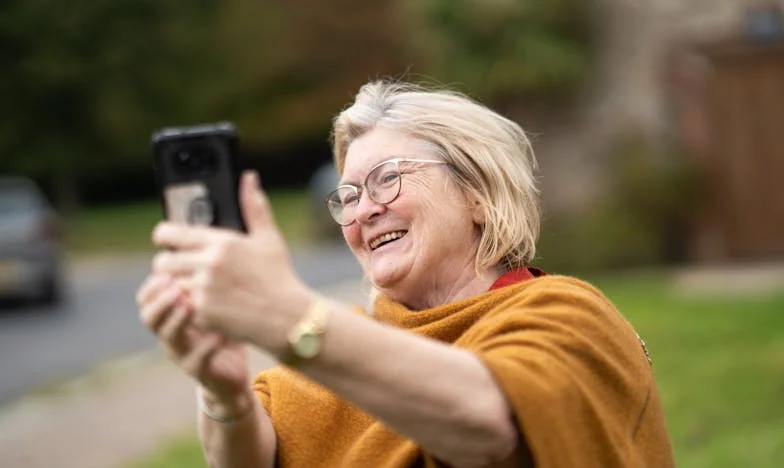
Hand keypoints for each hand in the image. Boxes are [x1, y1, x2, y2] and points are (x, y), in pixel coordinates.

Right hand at [136, 273, 248, 402]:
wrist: (232, 375)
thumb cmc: (222, 332)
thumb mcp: (213, 304)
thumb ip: (205, 280)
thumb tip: (205, 241)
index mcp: (170, 316)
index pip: (147, 299)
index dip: (153, 285)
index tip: (167, 268)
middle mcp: (171, 335)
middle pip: (149, 317)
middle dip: (159, 300)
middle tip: (174, 286)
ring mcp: (182, 354)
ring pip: (169, 337)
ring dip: (177, 319)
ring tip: (190, 304)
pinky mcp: (199, 371)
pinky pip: (197, 359)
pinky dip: (207, 345)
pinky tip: (219, 334)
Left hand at [149, 171, 310, 357]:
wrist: (287, 317)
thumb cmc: (278, 276)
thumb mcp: (268, 238)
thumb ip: (254, 206)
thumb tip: (249, 177)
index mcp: (221, 242)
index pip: (169, 233)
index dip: (164, 236)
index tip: (167, 240)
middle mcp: (208, 265)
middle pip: (162, 262)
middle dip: (169, 264)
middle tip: (182, 267)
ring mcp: (203, 291)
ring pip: (171, 286)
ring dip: (179, 286)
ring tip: (198, 287)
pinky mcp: (202, 314)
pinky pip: (182, 306)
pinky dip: (190, 306)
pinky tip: (208, 305)